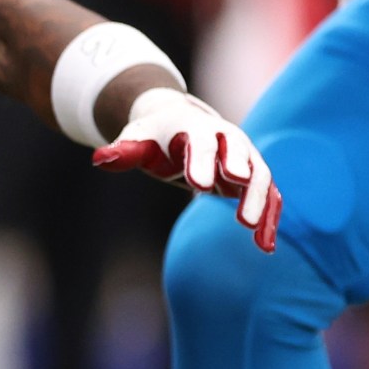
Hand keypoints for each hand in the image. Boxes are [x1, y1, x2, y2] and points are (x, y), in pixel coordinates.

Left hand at [96, 86, 281, 251]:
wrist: (180, 121)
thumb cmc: (154, 137)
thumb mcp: (136, 141)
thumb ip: (123, 152)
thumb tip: (100, 159)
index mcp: (196, 127)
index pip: (202, 143)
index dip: (202, 163)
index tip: (200, 187)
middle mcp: (227, 137)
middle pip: (240, 156)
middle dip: (241, 179)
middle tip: (241, 213)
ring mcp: (244, 156)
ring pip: (259, 177)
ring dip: (259, 204)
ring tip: (254, 234)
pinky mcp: (252, 176)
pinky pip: (267, 195)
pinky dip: (268, 218)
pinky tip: (264, 247)